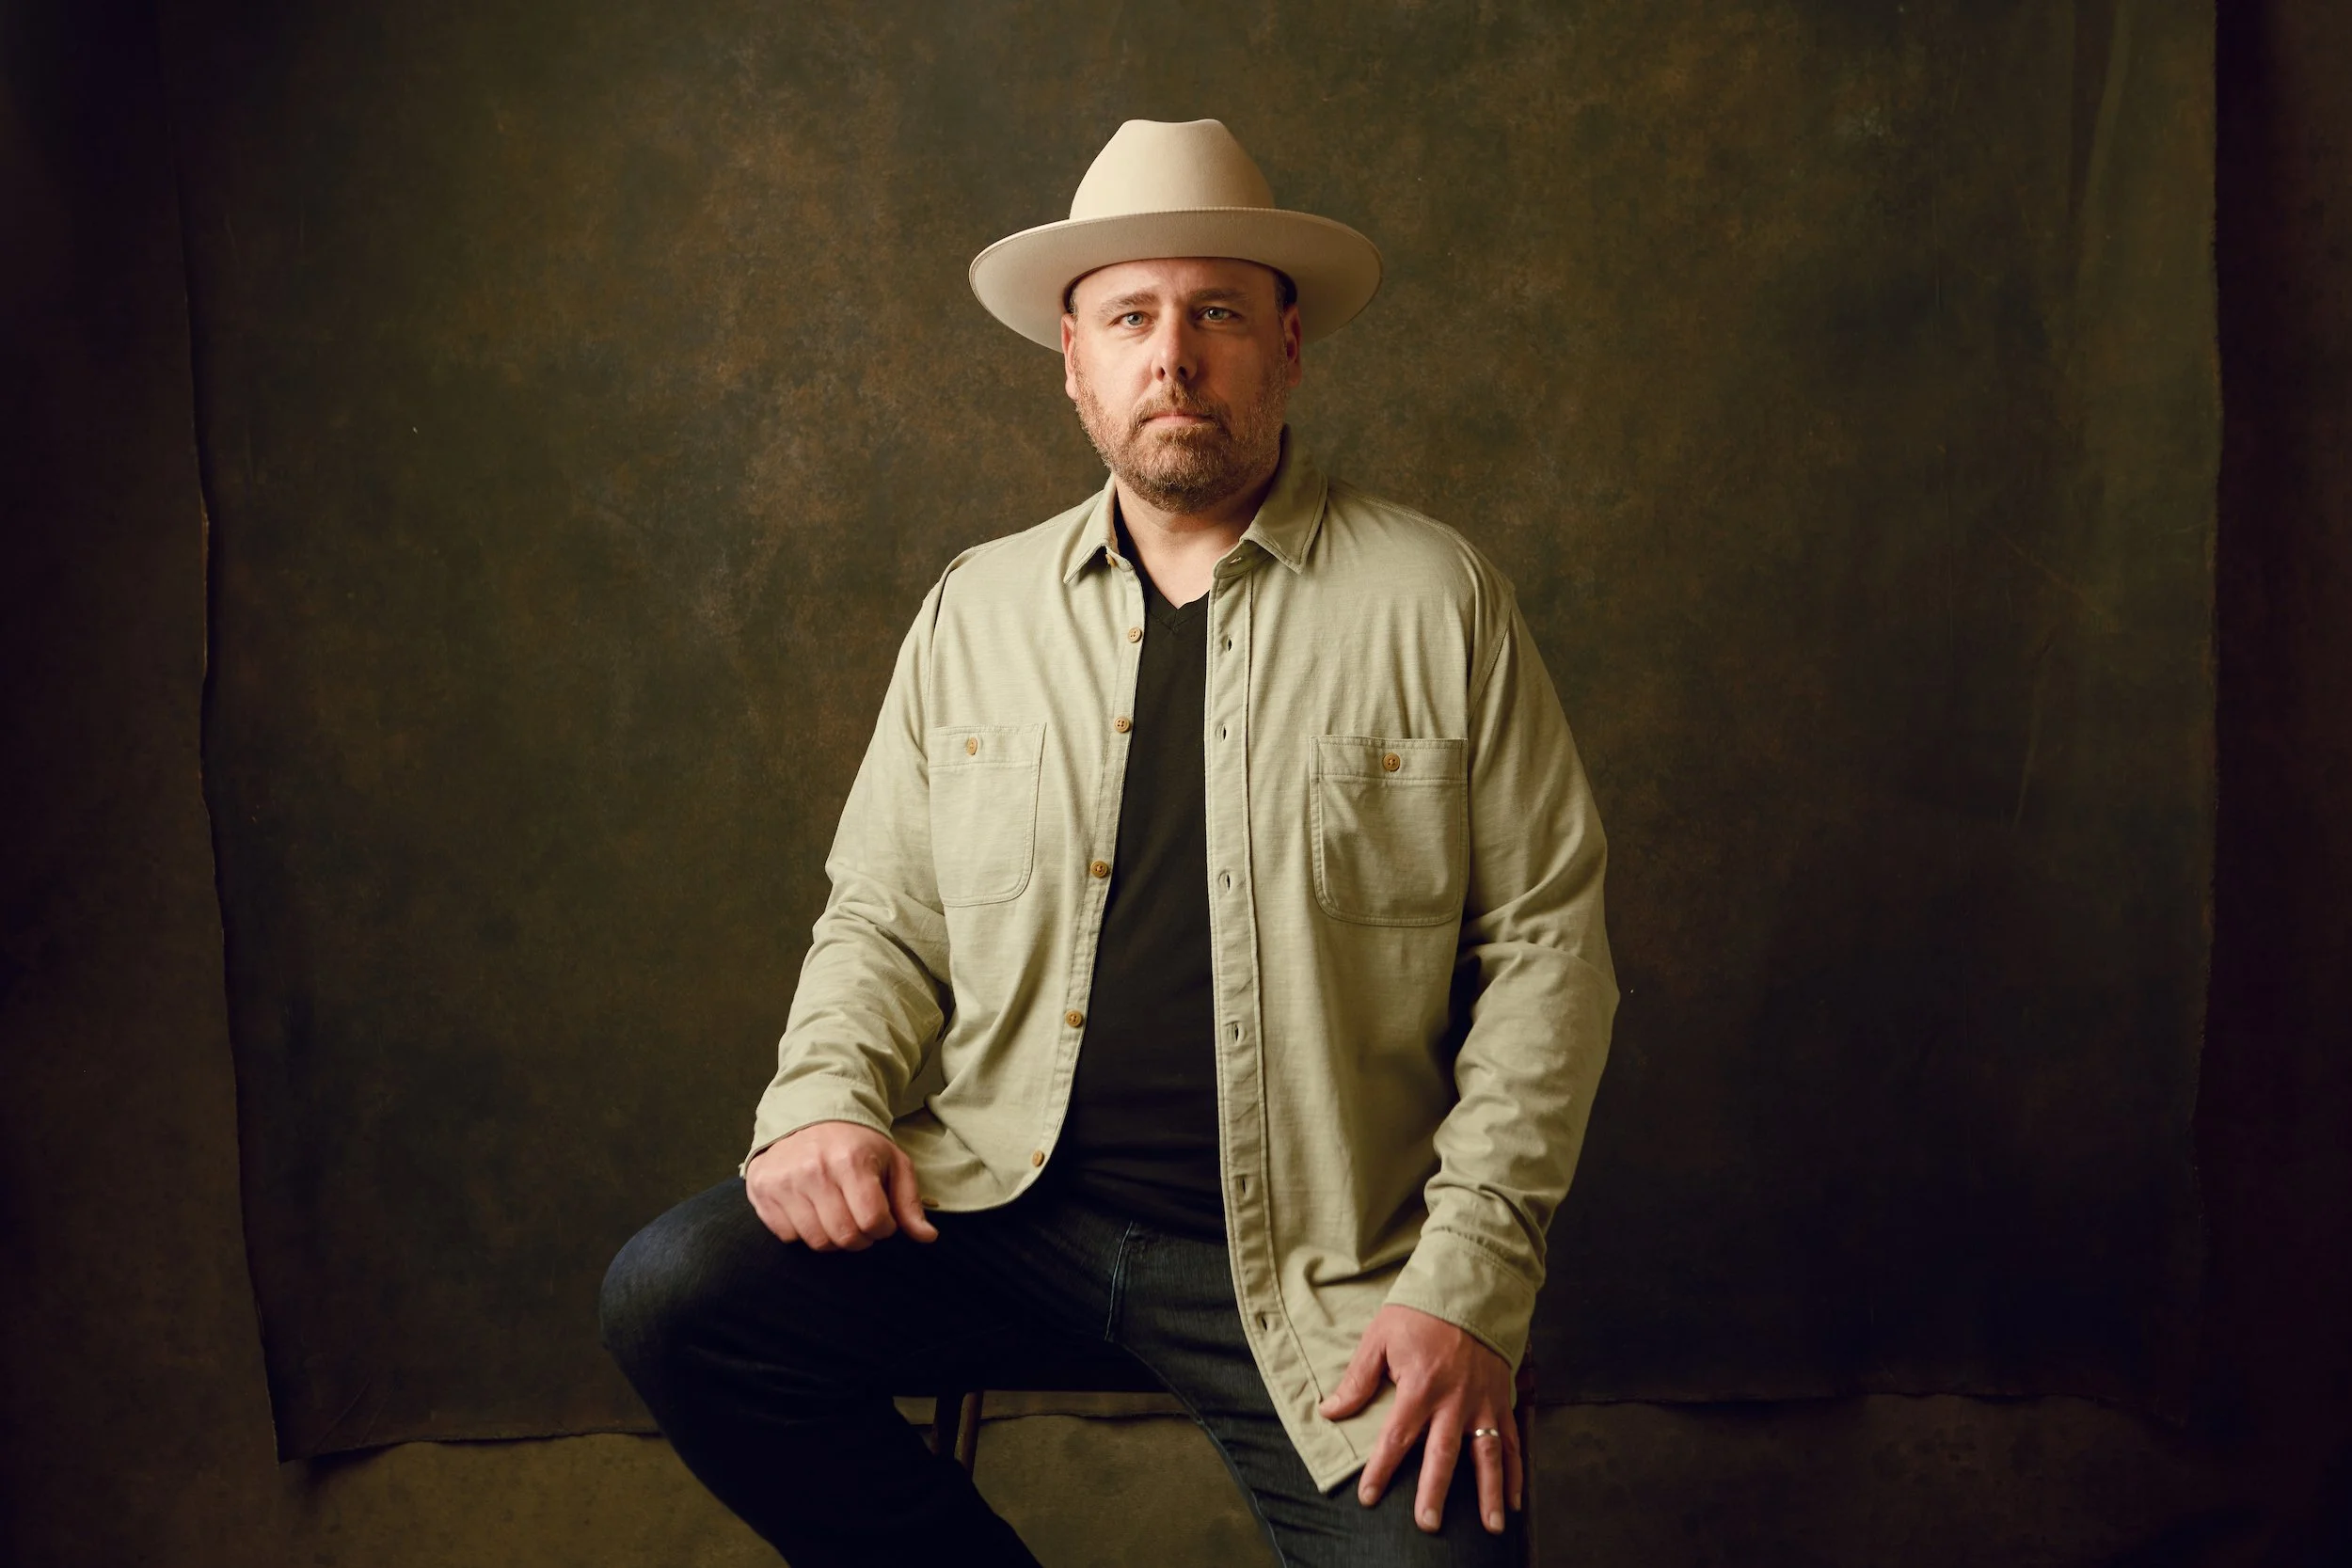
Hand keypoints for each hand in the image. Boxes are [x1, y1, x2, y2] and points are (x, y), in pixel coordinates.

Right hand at [745, 1120, 938, 1250]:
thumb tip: (928, 1238)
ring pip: (816, 1241)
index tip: (882, 1218)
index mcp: (850, 1161)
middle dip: (860, 1238)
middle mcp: (813, 1171)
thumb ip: (909, 1202)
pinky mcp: (762, 1190)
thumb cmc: (857, 1143)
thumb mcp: (892, 1162)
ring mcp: (784, 1182)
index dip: (883, 1229)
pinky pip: (787, 1236)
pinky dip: (803, 1231)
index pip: (873, 1222)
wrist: (809, 1115)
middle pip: (844, 1237)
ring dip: (832, 1237)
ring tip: (837, 1215)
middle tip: (860, 1221)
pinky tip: (811, 1209)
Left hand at [1317, 1303, 1520, 1535]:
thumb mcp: (1380, 1337)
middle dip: (1435, 1492)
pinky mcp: (1501, 1399)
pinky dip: (1515, 1471)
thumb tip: (1330, 1410)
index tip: (1369, 1497)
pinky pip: (1511, 1440)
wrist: (1469, 1288)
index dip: (1381, 1469)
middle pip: (1443, 1454)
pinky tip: (1515, 1499)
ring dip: (1490, 1492)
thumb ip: (1358, 1379)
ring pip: (1488, 1454)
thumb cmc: (1420, 1312)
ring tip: (1492, 1526)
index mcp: (1420, 1386)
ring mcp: (1482, 1402)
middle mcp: (1454, 1400)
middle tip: (1428, 1524)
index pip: (1397, 1437)